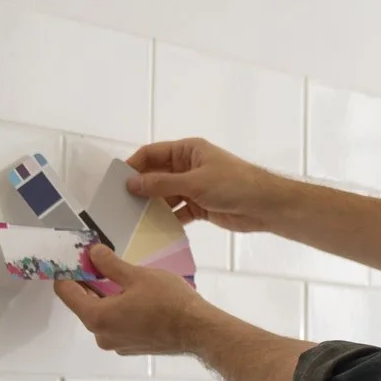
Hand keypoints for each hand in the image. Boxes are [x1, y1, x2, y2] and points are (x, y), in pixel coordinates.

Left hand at [53, 244, 209, 354]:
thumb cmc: (170, 303)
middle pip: (83, 304)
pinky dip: (118, 310)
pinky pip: (116, 324)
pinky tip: (134, 297)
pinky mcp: (130, 347)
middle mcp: (101, 335)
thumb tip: (94, 253)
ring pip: (101, 314)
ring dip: (105, 296)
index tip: (76, 258)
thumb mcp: (138, 276)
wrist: (199, 331)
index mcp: (97, 317)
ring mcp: (116, 344)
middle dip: (87, 282)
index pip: (66, 292)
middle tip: (98, 262)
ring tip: (120, 278)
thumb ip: (110, 264)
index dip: (68, 272)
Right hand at [125, 138, 286, 232]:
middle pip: (156, 175)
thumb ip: (161, 183)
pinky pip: (178, 211)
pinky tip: (154, 229)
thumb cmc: (233, 184)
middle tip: (120, 204)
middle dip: (141, 188)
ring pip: (166, 195)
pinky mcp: (200, 206)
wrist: (265, 206)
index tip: (116, 181)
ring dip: (152, 206)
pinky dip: (168, 219)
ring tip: (132, 219)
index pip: (152, 154)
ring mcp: (194, 187)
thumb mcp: (194, 182)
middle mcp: (188, 166)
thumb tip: (131, 183)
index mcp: (187, 151)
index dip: (134, 165)